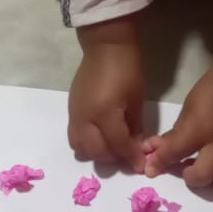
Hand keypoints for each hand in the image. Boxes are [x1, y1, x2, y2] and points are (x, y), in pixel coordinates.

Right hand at [68, 22, 144, 168]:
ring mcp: (74, 115)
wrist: (105, 46)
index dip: (131, 158)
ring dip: (97, 152)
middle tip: (128, 154)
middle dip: (114, 157)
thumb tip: (137, 149)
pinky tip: (101, 135)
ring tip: (112, 145)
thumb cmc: (128, 69)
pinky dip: (87, 143)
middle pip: (96, 152)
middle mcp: (85, 118)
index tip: (141, 166)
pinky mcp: (70, 111)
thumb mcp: (137, 99)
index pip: (118, 145)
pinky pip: (74, 136)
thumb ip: (135, 127)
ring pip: (80, 148)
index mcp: (105, 113)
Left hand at [143, 60, 212, 187]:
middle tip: (187, 169)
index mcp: (199, 129)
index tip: (152, 169)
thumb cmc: (211, 90)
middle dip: (191, 177)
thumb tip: (154, 150)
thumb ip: (173, 134)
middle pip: (205, 175)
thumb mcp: (187, 109)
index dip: (159, 163)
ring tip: (212, 170)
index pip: (174, 153)